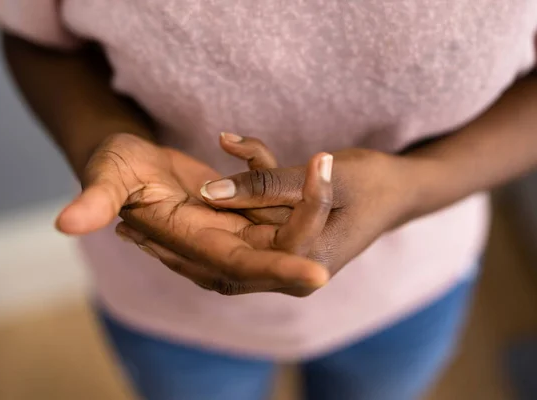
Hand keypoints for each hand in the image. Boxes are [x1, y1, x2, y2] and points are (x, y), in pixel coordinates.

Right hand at [56, 133, 330, 295]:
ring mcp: (233, 231)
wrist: (127, 161)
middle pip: (276, 251)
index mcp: (189, 247)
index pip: (239, 267)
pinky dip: (283, 178)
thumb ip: (95, 200)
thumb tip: (65, 222)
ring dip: (304, 197)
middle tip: (337, 186)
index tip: (318, 274)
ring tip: (323, 163)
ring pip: (284, 226)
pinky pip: (276, 202)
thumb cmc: (114, 165)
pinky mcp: (242, 212)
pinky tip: (277, 152)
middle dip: (310, 230)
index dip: (276, 270)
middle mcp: (217, 248)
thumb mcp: (107, 176)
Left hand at [200, 135, 415, 276]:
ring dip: (246, 178)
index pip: (257, 230)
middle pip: (248, 225)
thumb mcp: (326, 178)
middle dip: (241, 186)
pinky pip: (255, 213)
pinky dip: (253, 181)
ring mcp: (287, 259)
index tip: (221, 157)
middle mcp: (293, 269)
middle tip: (222, 149)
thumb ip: (269, 185)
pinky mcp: (281, 243)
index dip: (241, 194)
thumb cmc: (370, 182)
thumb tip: (211, 192)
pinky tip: (234, 143)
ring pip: (247, 216)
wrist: (395, 193)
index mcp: (310, 261)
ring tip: (229, 141)